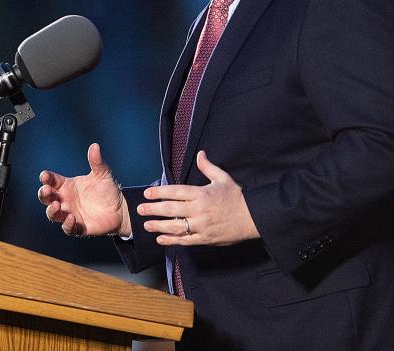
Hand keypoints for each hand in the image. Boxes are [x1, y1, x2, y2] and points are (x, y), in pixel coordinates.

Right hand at [38, 143, 130, 236]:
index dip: (46, 178)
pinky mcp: (78, 227)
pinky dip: (67, 224)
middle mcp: (65, 199)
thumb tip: (95, 146)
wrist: (120, 208)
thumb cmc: (107, 190)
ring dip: (52, 210)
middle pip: (46, 198)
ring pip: (53, 214)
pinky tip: (71, 218)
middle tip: (46, 190)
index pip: (51, 181)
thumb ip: (96, 162)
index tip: (45, 175)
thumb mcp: (102, 174)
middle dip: (43, 194)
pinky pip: (68, 228)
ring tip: (56, 205)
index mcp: (67, 185)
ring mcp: (70, 213)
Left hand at [138, 150, 259, 245]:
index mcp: (201, 194)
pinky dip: (171, 240)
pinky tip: (161, 239)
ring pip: (175, 227)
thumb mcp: (223, 178)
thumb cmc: (237, 197)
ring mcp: (201, 226)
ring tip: (146, 225)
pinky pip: (185, 240)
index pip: (175, 192)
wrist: (253, 218)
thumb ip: (208, 167)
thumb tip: (200, 154)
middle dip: (153, 209)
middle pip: (171, 209)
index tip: (147, 193)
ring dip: (158, 226)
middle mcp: (199, 210)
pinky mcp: (205, 239)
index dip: (159, 192)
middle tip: (140, 210)